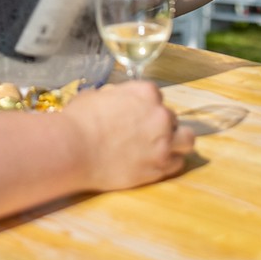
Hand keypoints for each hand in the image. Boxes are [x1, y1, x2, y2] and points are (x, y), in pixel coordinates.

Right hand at [65, 80, 196, 192]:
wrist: (73, 149)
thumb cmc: (78, 120)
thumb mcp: (95, 96)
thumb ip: (114, 96)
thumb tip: (113, 101)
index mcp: (145, 93)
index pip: (156, 96)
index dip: (145, 107)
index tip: (135, 116)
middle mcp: (160, 115)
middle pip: (171, 118)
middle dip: (159, 125)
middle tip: (142, 135)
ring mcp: (164, 142)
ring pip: (187, 139)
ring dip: (176, 141)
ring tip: (161, 148)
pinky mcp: (161, 166)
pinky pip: (178, 163)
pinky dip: (168, 163)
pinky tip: (153, 163)